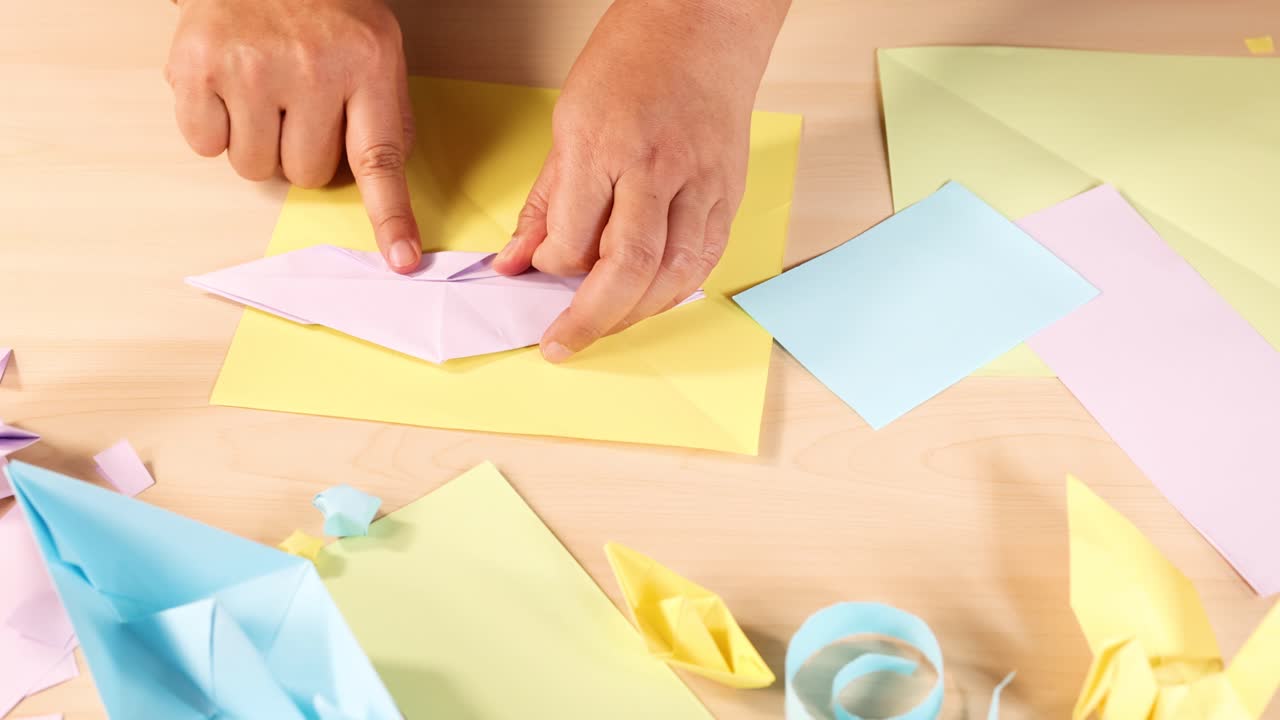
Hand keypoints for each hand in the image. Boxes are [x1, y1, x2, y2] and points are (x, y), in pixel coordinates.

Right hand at [165, 0, 421, 271]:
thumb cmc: (324, 7)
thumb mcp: (377, 48)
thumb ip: (385, 116)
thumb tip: (383, 189)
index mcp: (367, 65)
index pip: (381, 160)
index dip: (391, 217)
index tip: (401, 260)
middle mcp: (310, 69)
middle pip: (305, 175)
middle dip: (300, 153)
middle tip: (297, 107)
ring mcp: (249, 69)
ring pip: (253, 168)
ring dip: (256, 143)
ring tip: (261, 91)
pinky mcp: (196, 68)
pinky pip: (206, 145)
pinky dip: (213, 125)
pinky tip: (227, 86)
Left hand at [492, 0, 789, 361]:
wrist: (706, 22)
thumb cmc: (634, 59)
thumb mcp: (569, 118)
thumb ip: (547, 200)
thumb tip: (516, 260)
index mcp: (605, 145)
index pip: (574, 237)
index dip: (551, 268)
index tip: (538, 272)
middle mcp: (656, 168)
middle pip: (627, 268)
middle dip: (591, 319)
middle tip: (562, 342)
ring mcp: (700, 182)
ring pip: (673, 274)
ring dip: (636, 314)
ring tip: (606, 325)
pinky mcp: (728, 191)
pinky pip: (706, 258)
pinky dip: (675, 289)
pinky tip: (650, 299)